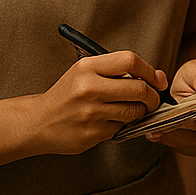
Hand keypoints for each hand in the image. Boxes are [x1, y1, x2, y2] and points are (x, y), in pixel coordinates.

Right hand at [30, 51, 167, 155]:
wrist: (38, 122)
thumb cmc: (68, 94)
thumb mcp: (85, 71)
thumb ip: (117, 70)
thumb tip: (157, 76)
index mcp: (87, 67)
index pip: (130, 61)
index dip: (150, 70)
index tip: (157, 79)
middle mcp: (88, 88)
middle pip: (139, 89)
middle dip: (152, 96)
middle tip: (152, 99)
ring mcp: (90, 112)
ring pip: (134, 111)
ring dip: (139, 112)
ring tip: (131, 109)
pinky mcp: (91, 134)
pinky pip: (121, 128)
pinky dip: (123, 125)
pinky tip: (111, 121)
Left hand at [148, 59, 195, 156]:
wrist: (192, 84)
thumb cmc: (194, 76)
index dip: (195, 118)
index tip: (174, 119)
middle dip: (182, 132)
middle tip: (158, 130)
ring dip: (177, 141)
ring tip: (156, 134)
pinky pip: (195, 150)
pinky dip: (178, 146)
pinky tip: (163, 138)